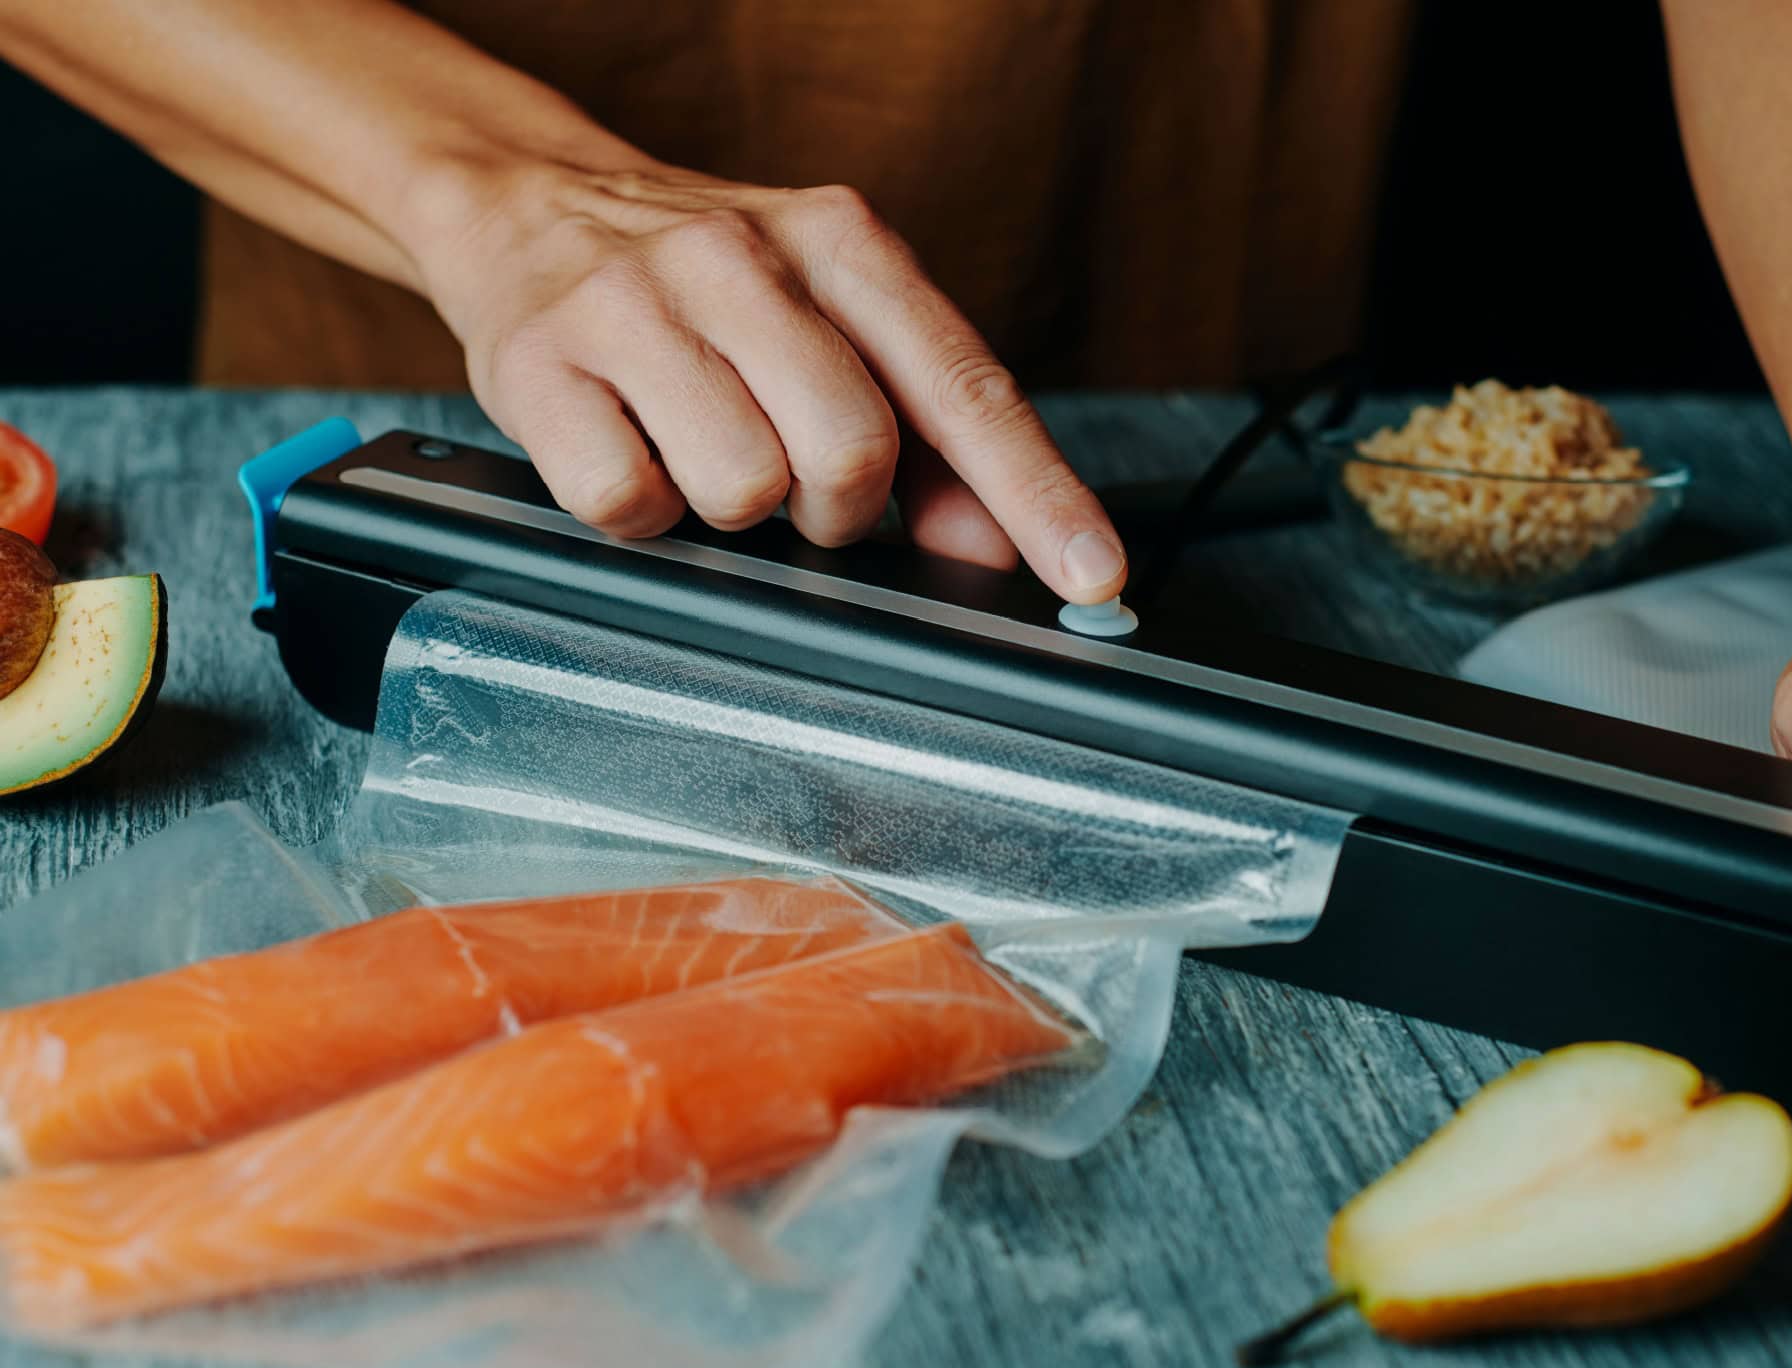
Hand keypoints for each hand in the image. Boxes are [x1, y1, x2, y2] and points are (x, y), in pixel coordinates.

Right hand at [412, 154, 1126, 601]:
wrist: (529, 201)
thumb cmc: (705, 281)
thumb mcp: (831, 317)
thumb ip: (926, 432)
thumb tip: (994, 546)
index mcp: (841, 244)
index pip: (962, 386)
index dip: (1035, 493)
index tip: (1093, 574)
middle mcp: (742, 259)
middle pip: (851, 455)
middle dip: (837, 507)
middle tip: (796, 480)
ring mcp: (635, 307)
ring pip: (742, 489)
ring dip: (735, 508)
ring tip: (701, 447)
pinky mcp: (541, 366)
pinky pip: (628, 504)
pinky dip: (641, 513)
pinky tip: (634, 453)